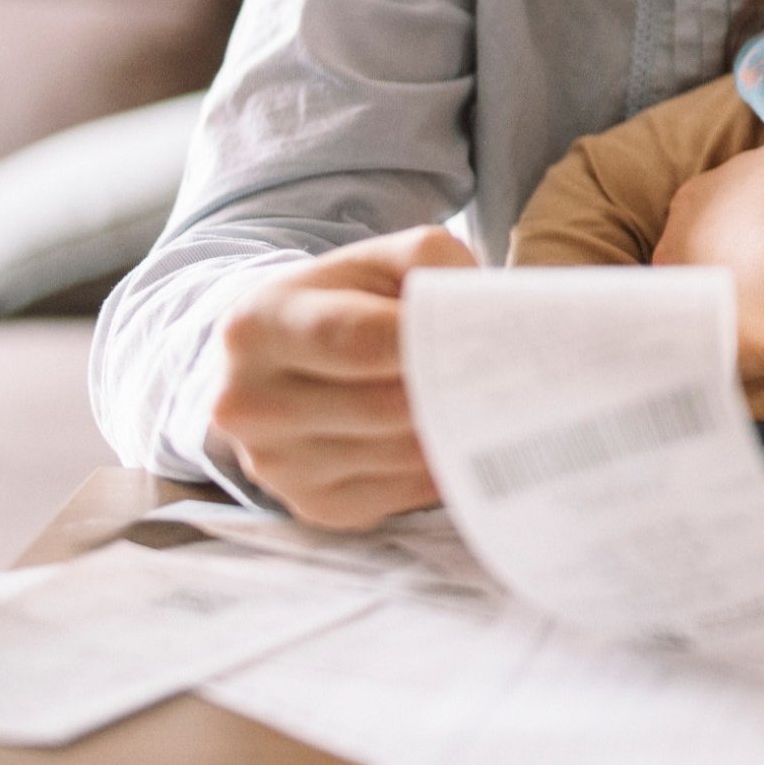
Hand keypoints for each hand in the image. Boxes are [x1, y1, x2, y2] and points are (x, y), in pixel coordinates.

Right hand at [208, 224, 475, 528]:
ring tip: (495, 399)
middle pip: (384, 406)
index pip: (359, 342)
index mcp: (259, 325)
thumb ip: (429, 261)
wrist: (279, 362)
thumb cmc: (340, 302)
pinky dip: (442, 464)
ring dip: (455, 430)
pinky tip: (460, 434)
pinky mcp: (313, 504)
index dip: (430, 342)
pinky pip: (402, 493)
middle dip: (454, 389)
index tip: (488, 335)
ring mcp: (277, 464)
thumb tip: (483, 312)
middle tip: (512, 373)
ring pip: (399, 454)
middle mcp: (251, 403)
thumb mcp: (374, 259)